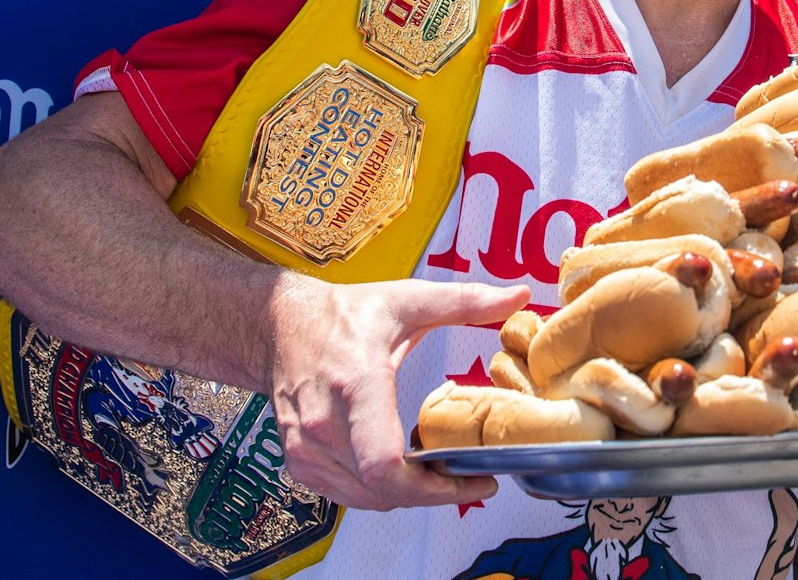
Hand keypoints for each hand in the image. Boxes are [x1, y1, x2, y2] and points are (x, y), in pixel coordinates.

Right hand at [267, 275, 529, 510]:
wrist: (279, 326)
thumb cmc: (343, 315)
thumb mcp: (407, 300)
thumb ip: (466, 301)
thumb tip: (519, 296)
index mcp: (356, 384)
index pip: (384, 462)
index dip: (433, 487)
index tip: (475, 480)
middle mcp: (325, 424)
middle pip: (384, 490)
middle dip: (434, 494)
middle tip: (470, 480)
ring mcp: (307, 448)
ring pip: (368, 500)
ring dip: (410, 496)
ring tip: (442, 474)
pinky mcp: (300, 462)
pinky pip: (349, 495)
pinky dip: (381, 492)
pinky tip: (405, 470)